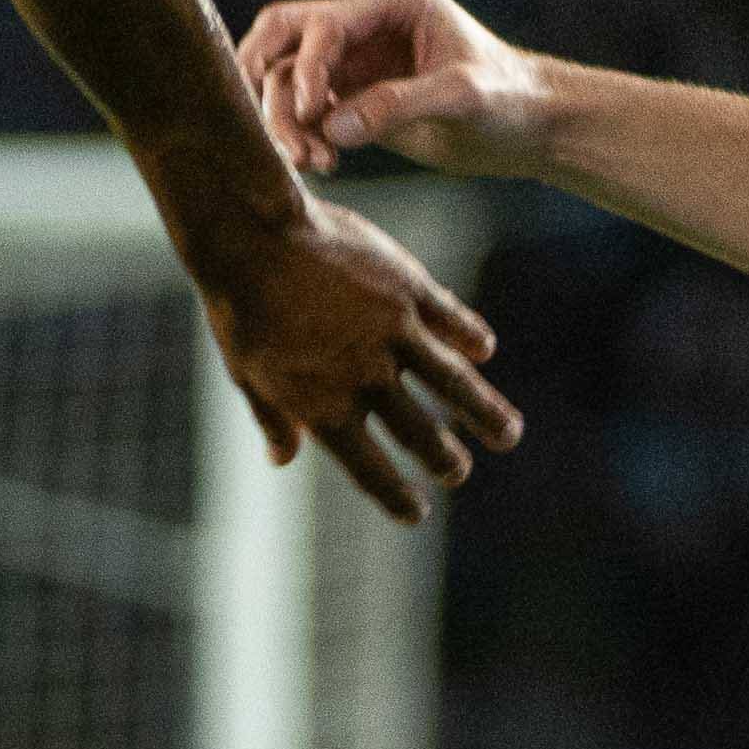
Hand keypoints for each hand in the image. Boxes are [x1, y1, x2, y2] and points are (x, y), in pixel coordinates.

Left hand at [203, 196, 525, 523]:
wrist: (251, 234)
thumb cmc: (239, 306)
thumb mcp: (246, 371)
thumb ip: (275, 416)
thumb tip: (282, 458)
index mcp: (322, 407)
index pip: (368, 469)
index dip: (395, 496)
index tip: (416, 514)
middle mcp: (365, 378)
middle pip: (420, 433)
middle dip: (445, 460)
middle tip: (458, 473)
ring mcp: (393, 333)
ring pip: (454, 384)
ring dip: (485, 412)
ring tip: (508, 436)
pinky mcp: (409, 289)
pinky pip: (452, 319)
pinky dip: (470, 337)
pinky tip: (483, 349)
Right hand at [240, 0, 556, 178]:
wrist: (530, 128)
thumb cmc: (510, 99)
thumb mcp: (462, 97)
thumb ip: (398, 105)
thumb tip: (332, 128)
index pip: (324, 24)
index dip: (308, 68)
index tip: (314, 114)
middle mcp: (365, 19)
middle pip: (283, 35)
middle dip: (272, 84)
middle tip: (280, 133)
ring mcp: (353, 56)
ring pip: (285, 76)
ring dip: (285, 119)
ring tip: (310, 161)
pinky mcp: (350, 92)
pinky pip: (302, 109)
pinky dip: (301, 135)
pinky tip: (323, 163)